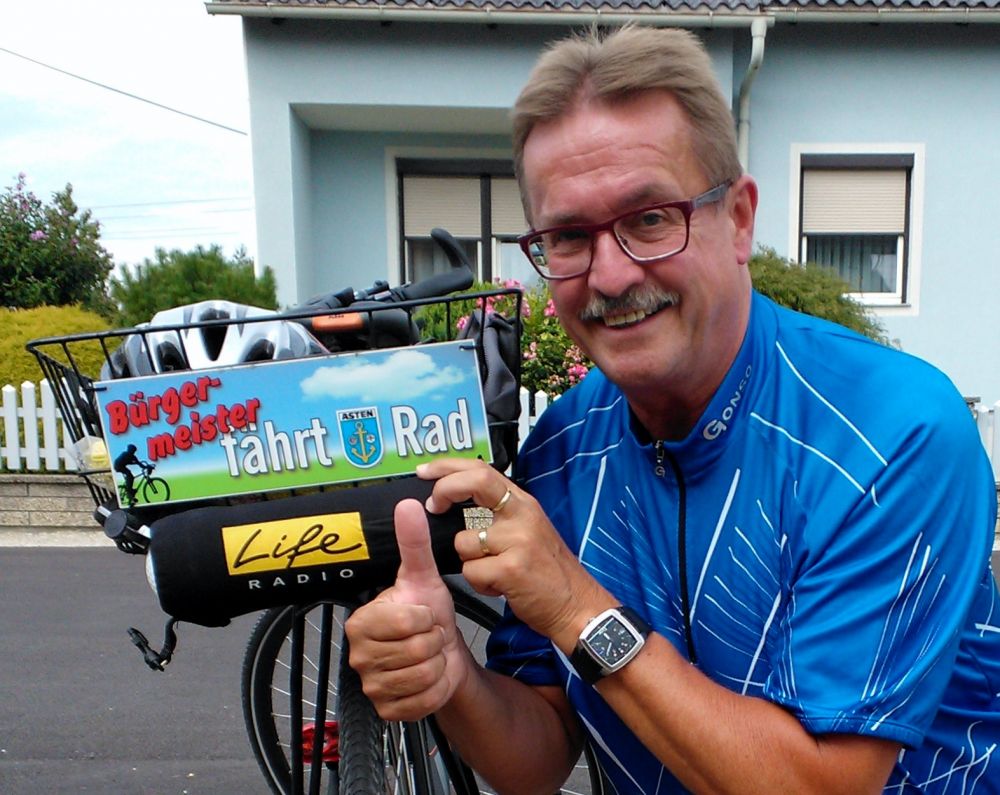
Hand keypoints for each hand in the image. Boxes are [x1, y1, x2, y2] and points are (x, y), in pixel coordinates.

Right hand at [344, 499, 473, 720]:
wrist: (441, 652)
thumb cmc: (427, 613)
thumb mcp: (423, 577)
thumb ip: (413, 542)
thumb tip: (406, 504)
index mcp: (360, 622)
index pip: (405, 621)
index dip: (425, 617)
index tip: (422, 615)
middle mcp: (358, 655)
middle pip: (416, 651)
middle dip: (433, 640)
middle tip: (427, 634)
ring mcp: (371, 685)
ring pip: (422, 675)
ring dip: (436, 663)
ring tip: (429, 653)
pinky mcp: (387, 710)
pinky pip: (423, 701)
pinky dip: (436, 688)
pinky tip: (429, 676)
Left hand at [417, 459, 610, 650]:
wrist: (577, 606)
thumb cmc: (548, 571)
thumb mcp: (528, 529)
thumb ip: (499, 513)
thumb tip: (456, 501)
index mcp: (523, 503)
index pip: (482, 469)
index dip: (448, 467)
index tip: (426, 472)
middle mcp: (522, 515)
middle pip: (475, 482)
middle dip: (444, 490)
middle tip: (433, 506)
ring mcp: (518, 540)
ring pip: (463, 541)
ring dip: (468, 561)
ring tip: (492, 571)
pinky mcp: (512, 568)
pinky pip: (471, 572)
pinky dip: (479, 584)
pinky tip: (500, 587)